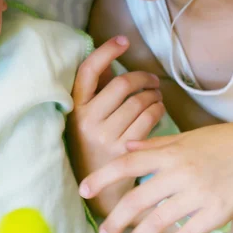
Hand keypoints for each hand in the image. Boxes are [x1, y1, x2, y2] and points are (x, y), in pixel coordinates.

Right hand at [67, 36, 164, 214]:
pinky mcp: (125, 151)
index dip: (106, 51)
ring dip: (153, 94)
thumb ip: (98, 90)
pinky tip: (157, 109)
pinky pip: (149, 119)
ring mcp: (106, 136)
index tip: (123, 41)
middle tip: (152, 80)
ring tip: (156, 95)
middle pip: (123, 84)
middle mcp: (87, 120)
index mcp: (75, 107)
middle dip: (143, 77)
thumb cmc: (93, 144)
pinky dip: (158, 109)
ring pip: (139, 101)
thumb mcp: (87, 116)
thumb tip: (112, 59)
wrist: (96, 191)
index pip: (89, 70)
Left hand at [79, 121, 232, 232]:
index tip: (83, 189)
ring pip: (159, 221)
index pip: (127, 164)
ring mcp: (198, 194)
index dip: (102, 177)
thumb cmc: (222, 141)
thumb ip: (155, 144)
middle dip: (115, 220)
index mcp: (170, 152)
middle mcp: (179, 173)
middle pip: (137, 200)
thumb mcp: (187, 137)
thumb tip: (126, 146)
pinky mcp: (216, 212)